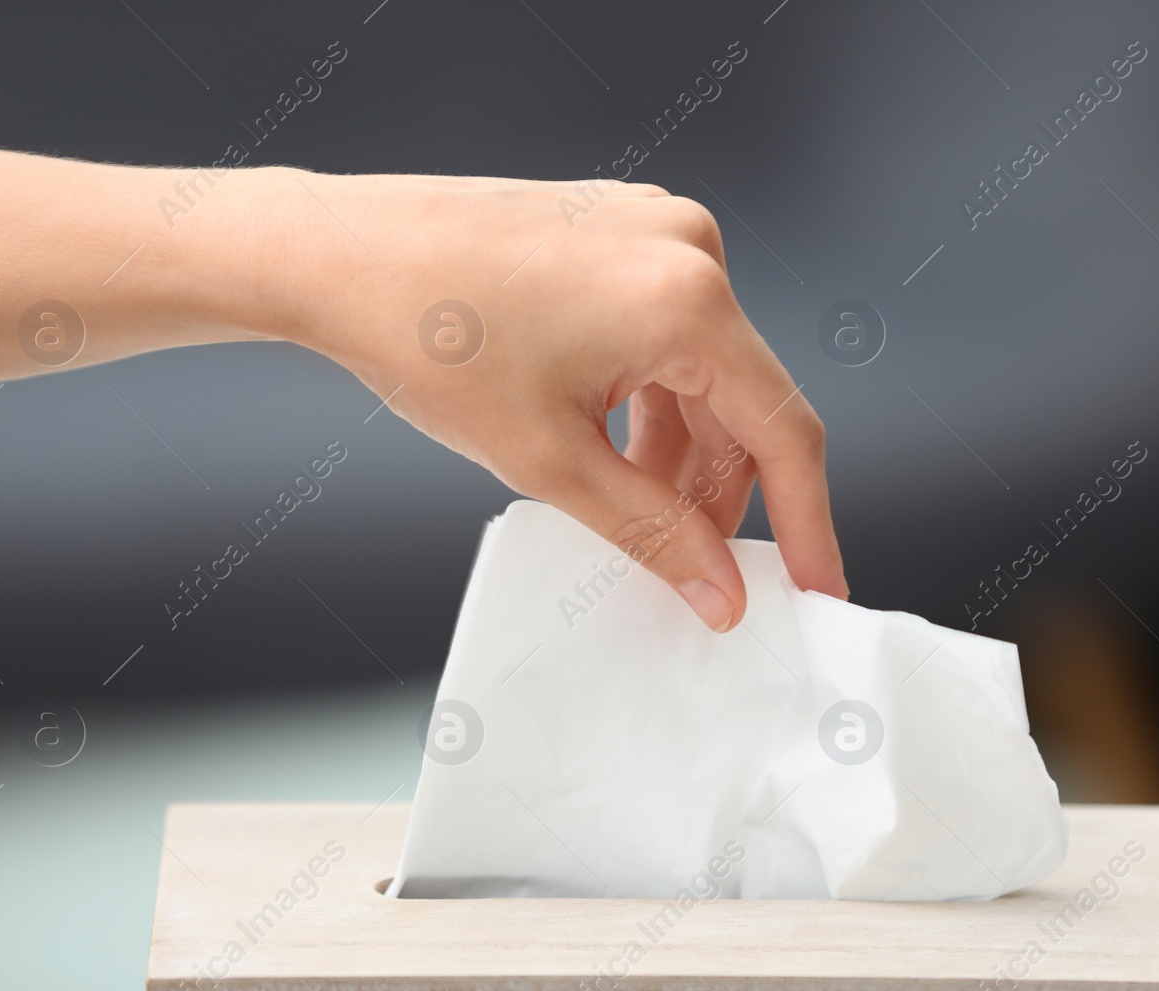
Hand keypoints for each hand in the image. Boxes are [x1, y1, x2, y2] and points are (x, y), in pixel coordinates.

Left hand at [251, 172, 848, 629]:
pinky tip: (608, 445)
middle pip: (746, 401)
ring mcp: (656, 228)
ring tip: (630, 509)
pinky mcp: (622, 229)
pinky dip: (651, 399)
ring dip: (681, 451)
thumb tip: (724, 594)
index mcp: (687, 298)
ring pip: (703, 372)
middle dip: (722, 493)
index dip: (807, 522)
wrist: (339, 254)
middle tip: (694, 569)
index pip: (784, 429)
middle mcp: (690, 248)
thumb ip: (653, 533)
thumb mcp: (549, 460)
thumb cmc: (428, 341)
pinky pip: (667, 333)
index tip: (818, 589)